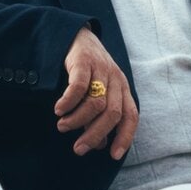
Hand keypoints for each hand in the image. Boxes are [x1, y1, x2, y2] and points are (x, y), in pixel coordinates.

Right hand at [54, 27, 137, 159]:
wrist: (77, 34)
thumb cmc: (89, 70)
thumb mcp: (99, 92)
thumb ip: (99, 117)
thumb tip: (99, 145)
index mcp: (123, 88)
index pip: (131, 116)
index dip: (124, 137)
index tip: (113, 155)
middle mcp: (116, 79)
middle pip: (112, 114)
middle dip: (95, 135)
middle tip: (79, 149)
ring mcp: (101, 69)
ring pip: (96, 103)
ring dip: (77, 120)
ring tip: (63, 126)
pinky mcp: (84, 61)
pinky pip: (79, 87)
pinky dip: (69, 102)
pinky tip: (59, 109)